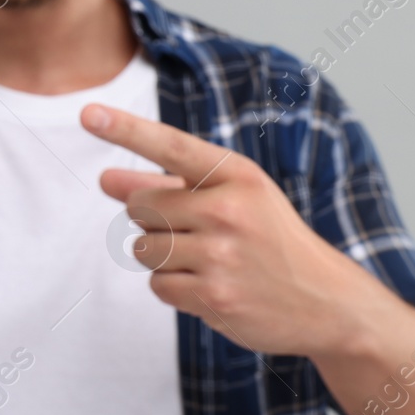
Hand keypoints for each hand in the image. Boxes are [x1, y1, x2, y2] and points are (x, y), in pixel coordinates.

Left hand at [80, 103, 373, 357]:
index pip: (171, 146)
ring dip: (163, 258)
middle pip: (142, 207)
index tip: (88, 113)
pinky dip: (174, 288)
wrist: (327, 301)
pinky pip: (158, 286)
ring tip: (206, 261)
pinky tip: (209, 286)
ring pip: (144, 249)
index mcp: (237, 175)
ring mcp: (221, 255)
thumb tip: (106, 180)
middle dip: (154, 221)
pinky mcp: (214, 296)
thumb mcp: (232, 199)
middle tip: (196, 232)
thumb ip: (168, 186)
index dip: (126, 129)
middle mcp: (229, 210)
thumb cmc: (268, 239)